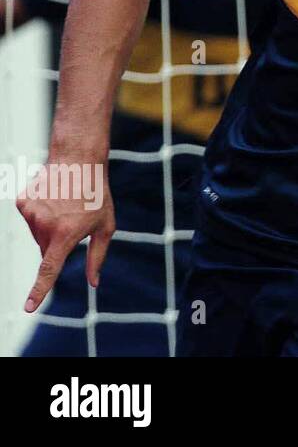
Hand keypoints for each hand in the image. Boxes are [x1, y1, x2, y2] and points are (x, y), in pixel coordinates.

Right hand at [16, 159, 114, 311]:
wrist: (79, 159)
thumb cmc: (97, 195)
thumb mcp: (106, 226)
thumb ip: (97, 257)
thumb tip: (93, 283)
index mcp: (65, 234)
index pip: (49, 269)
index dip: (38, 290)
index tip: (28, 307)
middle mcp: (44, 225)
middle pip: (45, 251)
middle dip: (57, 244)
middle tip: (73, 222)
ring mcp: (30, 213)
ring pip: (36, 235)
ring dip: (49, 228)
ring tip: (65, 205)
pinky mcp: (22, 203)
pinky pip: (30, 219)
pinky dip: (40, 214)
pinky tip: (54, 198)